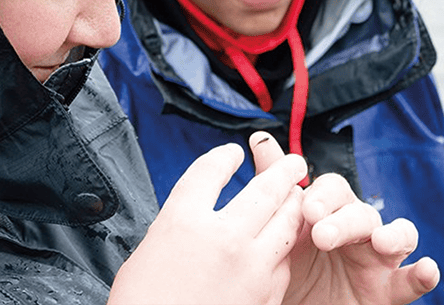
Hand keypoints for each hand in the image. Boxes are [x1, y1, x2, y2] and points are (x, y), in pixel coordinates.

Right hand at [109, 143, 306, 304]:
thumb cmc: (144, 303)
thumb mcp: (150, 249)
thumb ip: (179, 224)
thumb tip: (195, 215)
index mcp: (183, 220)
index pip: (209, 171)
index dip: (222, 158)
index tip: (230, 153)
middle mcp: (221, 236)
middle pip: (262, 189)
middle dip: (281, 170)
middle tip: (293, 162)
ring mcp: (250, 265)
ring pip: (286, 221)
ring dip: (294, 202)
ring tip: (298, 192)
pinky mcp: (267, 293)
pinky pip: (285, 258)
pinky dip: (288, 242)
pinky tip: (287, 239)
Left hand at [250, 132, 439, 304]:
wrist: (294, 304)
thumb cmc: (291, 259)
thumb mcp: (279, 225)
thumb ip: (273, 183)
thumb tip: (259, 137)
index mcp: (331, 210)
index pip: (333, 190)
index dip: (322, 196)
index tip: (306, 209)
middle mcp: (358, 228)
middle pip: (361, 212)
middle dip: (344, 221)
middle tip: (321, 235)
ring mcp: (379, 257)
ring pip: (397, 235)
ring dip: (392, 235)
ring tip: (381, 241)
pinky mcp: (390, 289)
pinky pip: (411, 280)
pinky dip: (423, 273)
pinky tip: (427, 269)